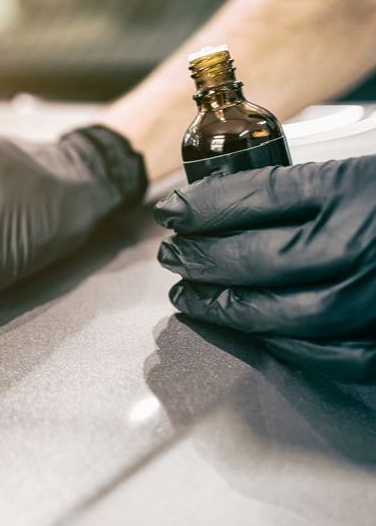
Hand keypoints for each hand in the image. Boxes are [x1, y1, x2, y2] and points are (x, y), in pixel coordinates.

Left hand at [155, 156, 375, 382]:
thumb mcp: (363, 172)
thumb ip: (305, 186)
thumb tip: (223, 201)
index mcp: (353, 189)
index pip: (249, 196)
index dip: (199, 203)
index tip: (173, 207)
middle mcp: (358, 246)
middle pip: (248, 256)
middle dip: (195, 255)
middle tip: (170, 254)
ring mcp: (370, 300)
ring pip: (270, 312)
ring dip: (218, 306)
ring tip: (189, 297)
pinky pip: (315, 354)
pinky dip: (272, 345)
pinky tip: (246, 333)